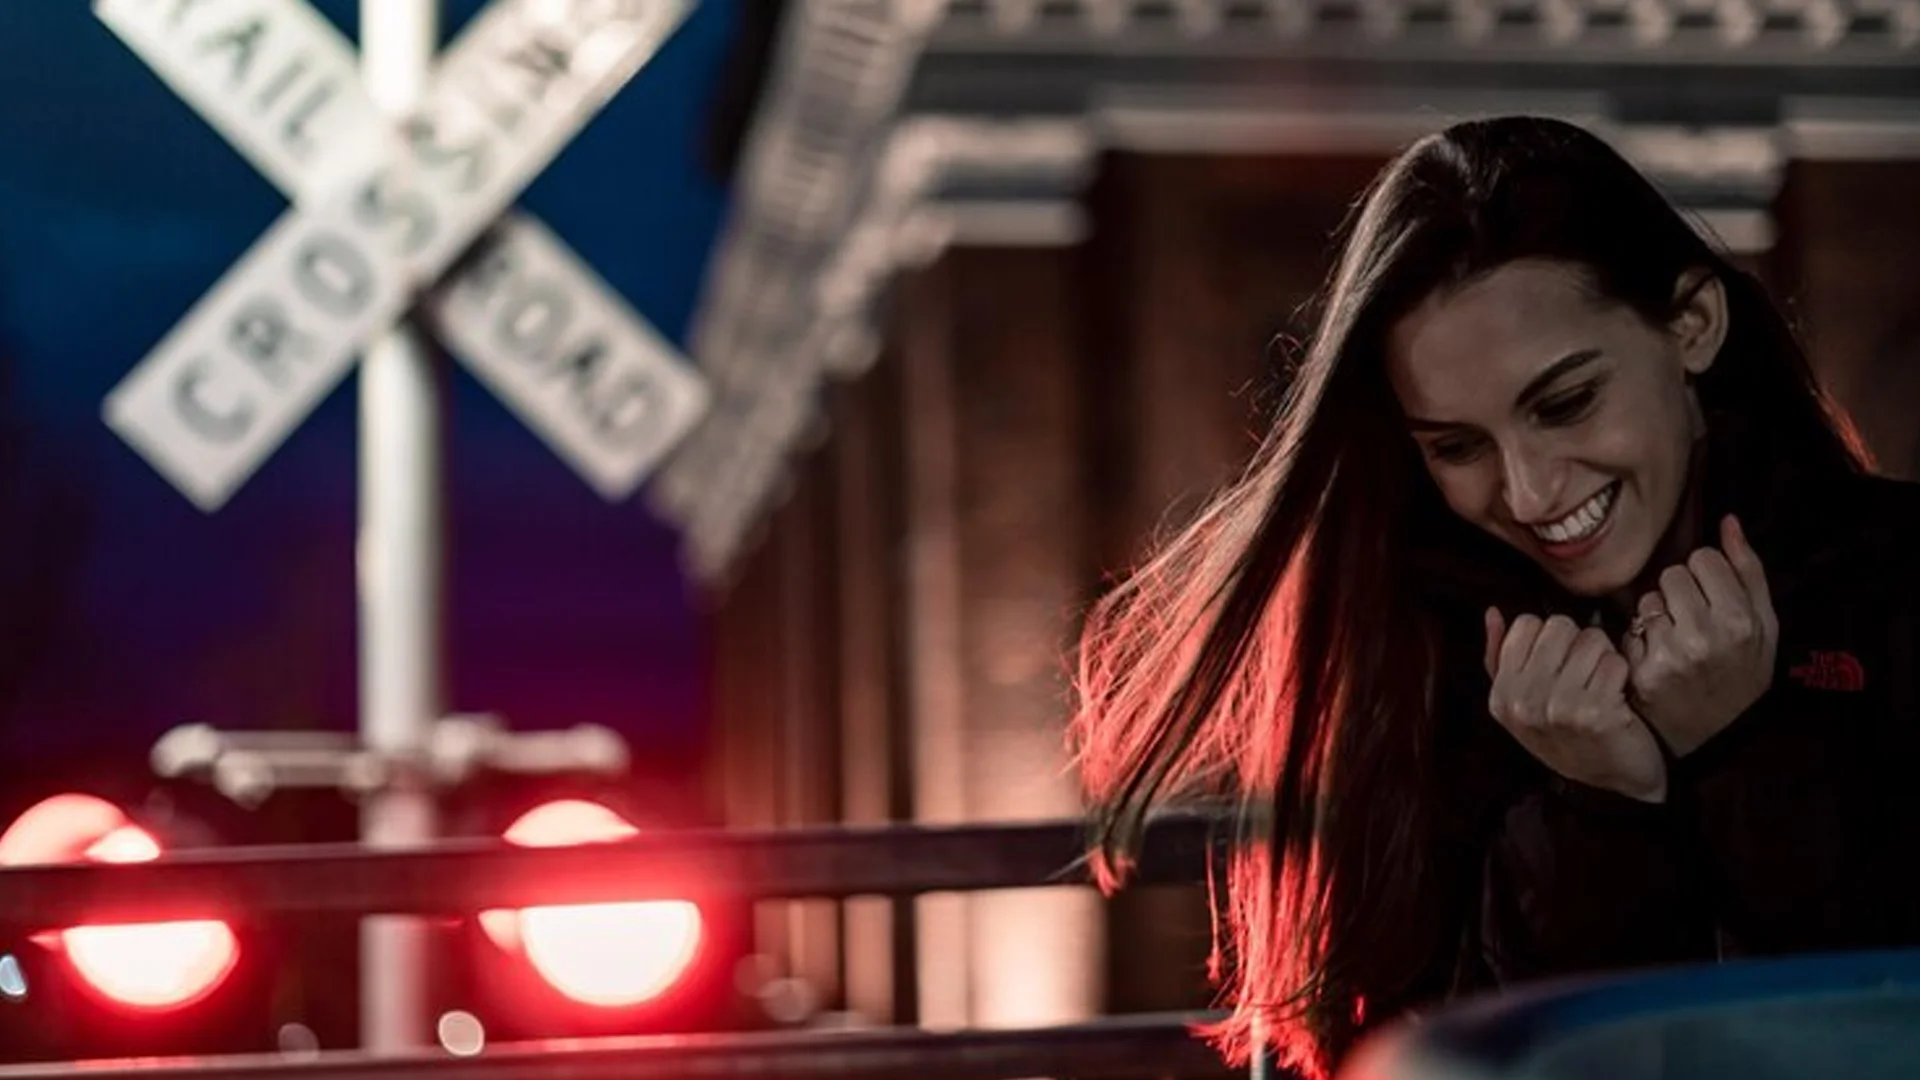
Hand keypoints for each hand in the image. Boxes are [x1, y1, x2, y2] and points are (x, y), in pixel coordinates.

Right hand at [1484, 609, 1667, 802]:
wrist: (1618, 781)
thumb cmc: (1572, 735)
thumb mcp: (1524, 703)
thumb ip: (1502, 657)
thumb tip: (1493, 612)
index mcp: (1501, 695)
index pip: (1526, 624)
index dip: (1550, 638)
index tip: (1560, 663)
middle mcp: (1523, 702)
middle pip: (1559, 625)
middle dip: (1578, 642)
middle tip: (1585, 673)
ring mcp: (1558, 708)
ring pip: (1591, 638)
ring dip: (1604, 656)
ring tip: (1602, 684)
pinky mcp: (1596, 712)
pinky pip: (1614, 661)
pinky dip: (1623, 673)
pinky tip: (1618, 696)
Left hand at [1622, 514, 1777, 757]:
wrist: (1720, 735)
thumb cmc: (1744, 673)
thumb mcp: (1765, 625)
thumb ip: (1748, 570)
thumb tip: (1728, 522)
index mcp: (1740, 619)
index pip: (1702, 559)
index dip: (1706, 576)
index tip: (1712, 598)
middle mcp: (1703, 635)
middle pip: (1671, 575)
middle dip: (1680, 592)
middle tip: (1693, 620)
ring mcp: (1669, 654)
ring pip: (1647, 600)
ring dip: (1658, 615)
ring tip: (1676, 641)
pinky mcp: (1641, 671)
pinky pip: (1630, 630)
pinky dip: (1640, 640)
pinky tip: (1658, 658)